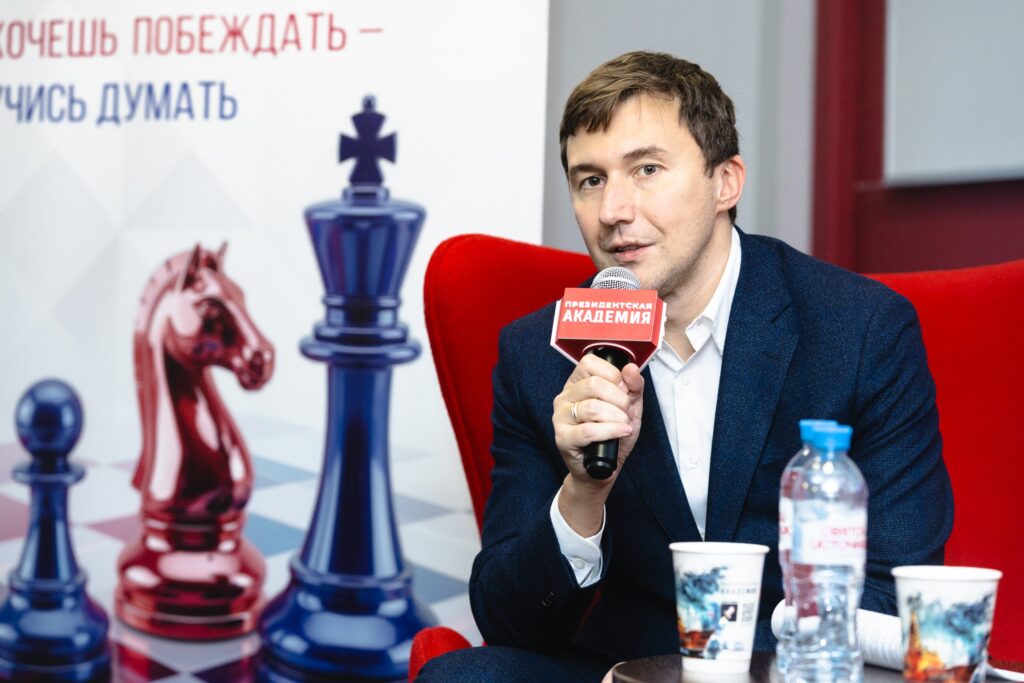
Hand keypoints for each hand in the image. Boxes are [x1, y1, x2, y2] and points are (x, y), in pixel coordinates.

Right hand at [552, 354, 643, 533]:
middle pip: (594, 384)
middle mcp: (565, 397)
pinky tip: (621, 433)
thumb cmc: (613, 436)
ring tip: (623, 425)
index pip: (589, 363)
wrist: (603, 469)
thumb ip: (633, 386)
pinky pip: (588, 431)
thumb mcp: (630, 407)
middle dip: (619, 399)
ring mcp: (561, 418)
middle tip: (625, 413)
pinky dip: (611, 431)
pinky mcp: (562, 438)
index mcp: (577, 384)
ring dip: (616, 417)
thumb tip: (631, 368)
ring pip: (591, 407)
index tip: (622, 391)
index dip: (613, 376)